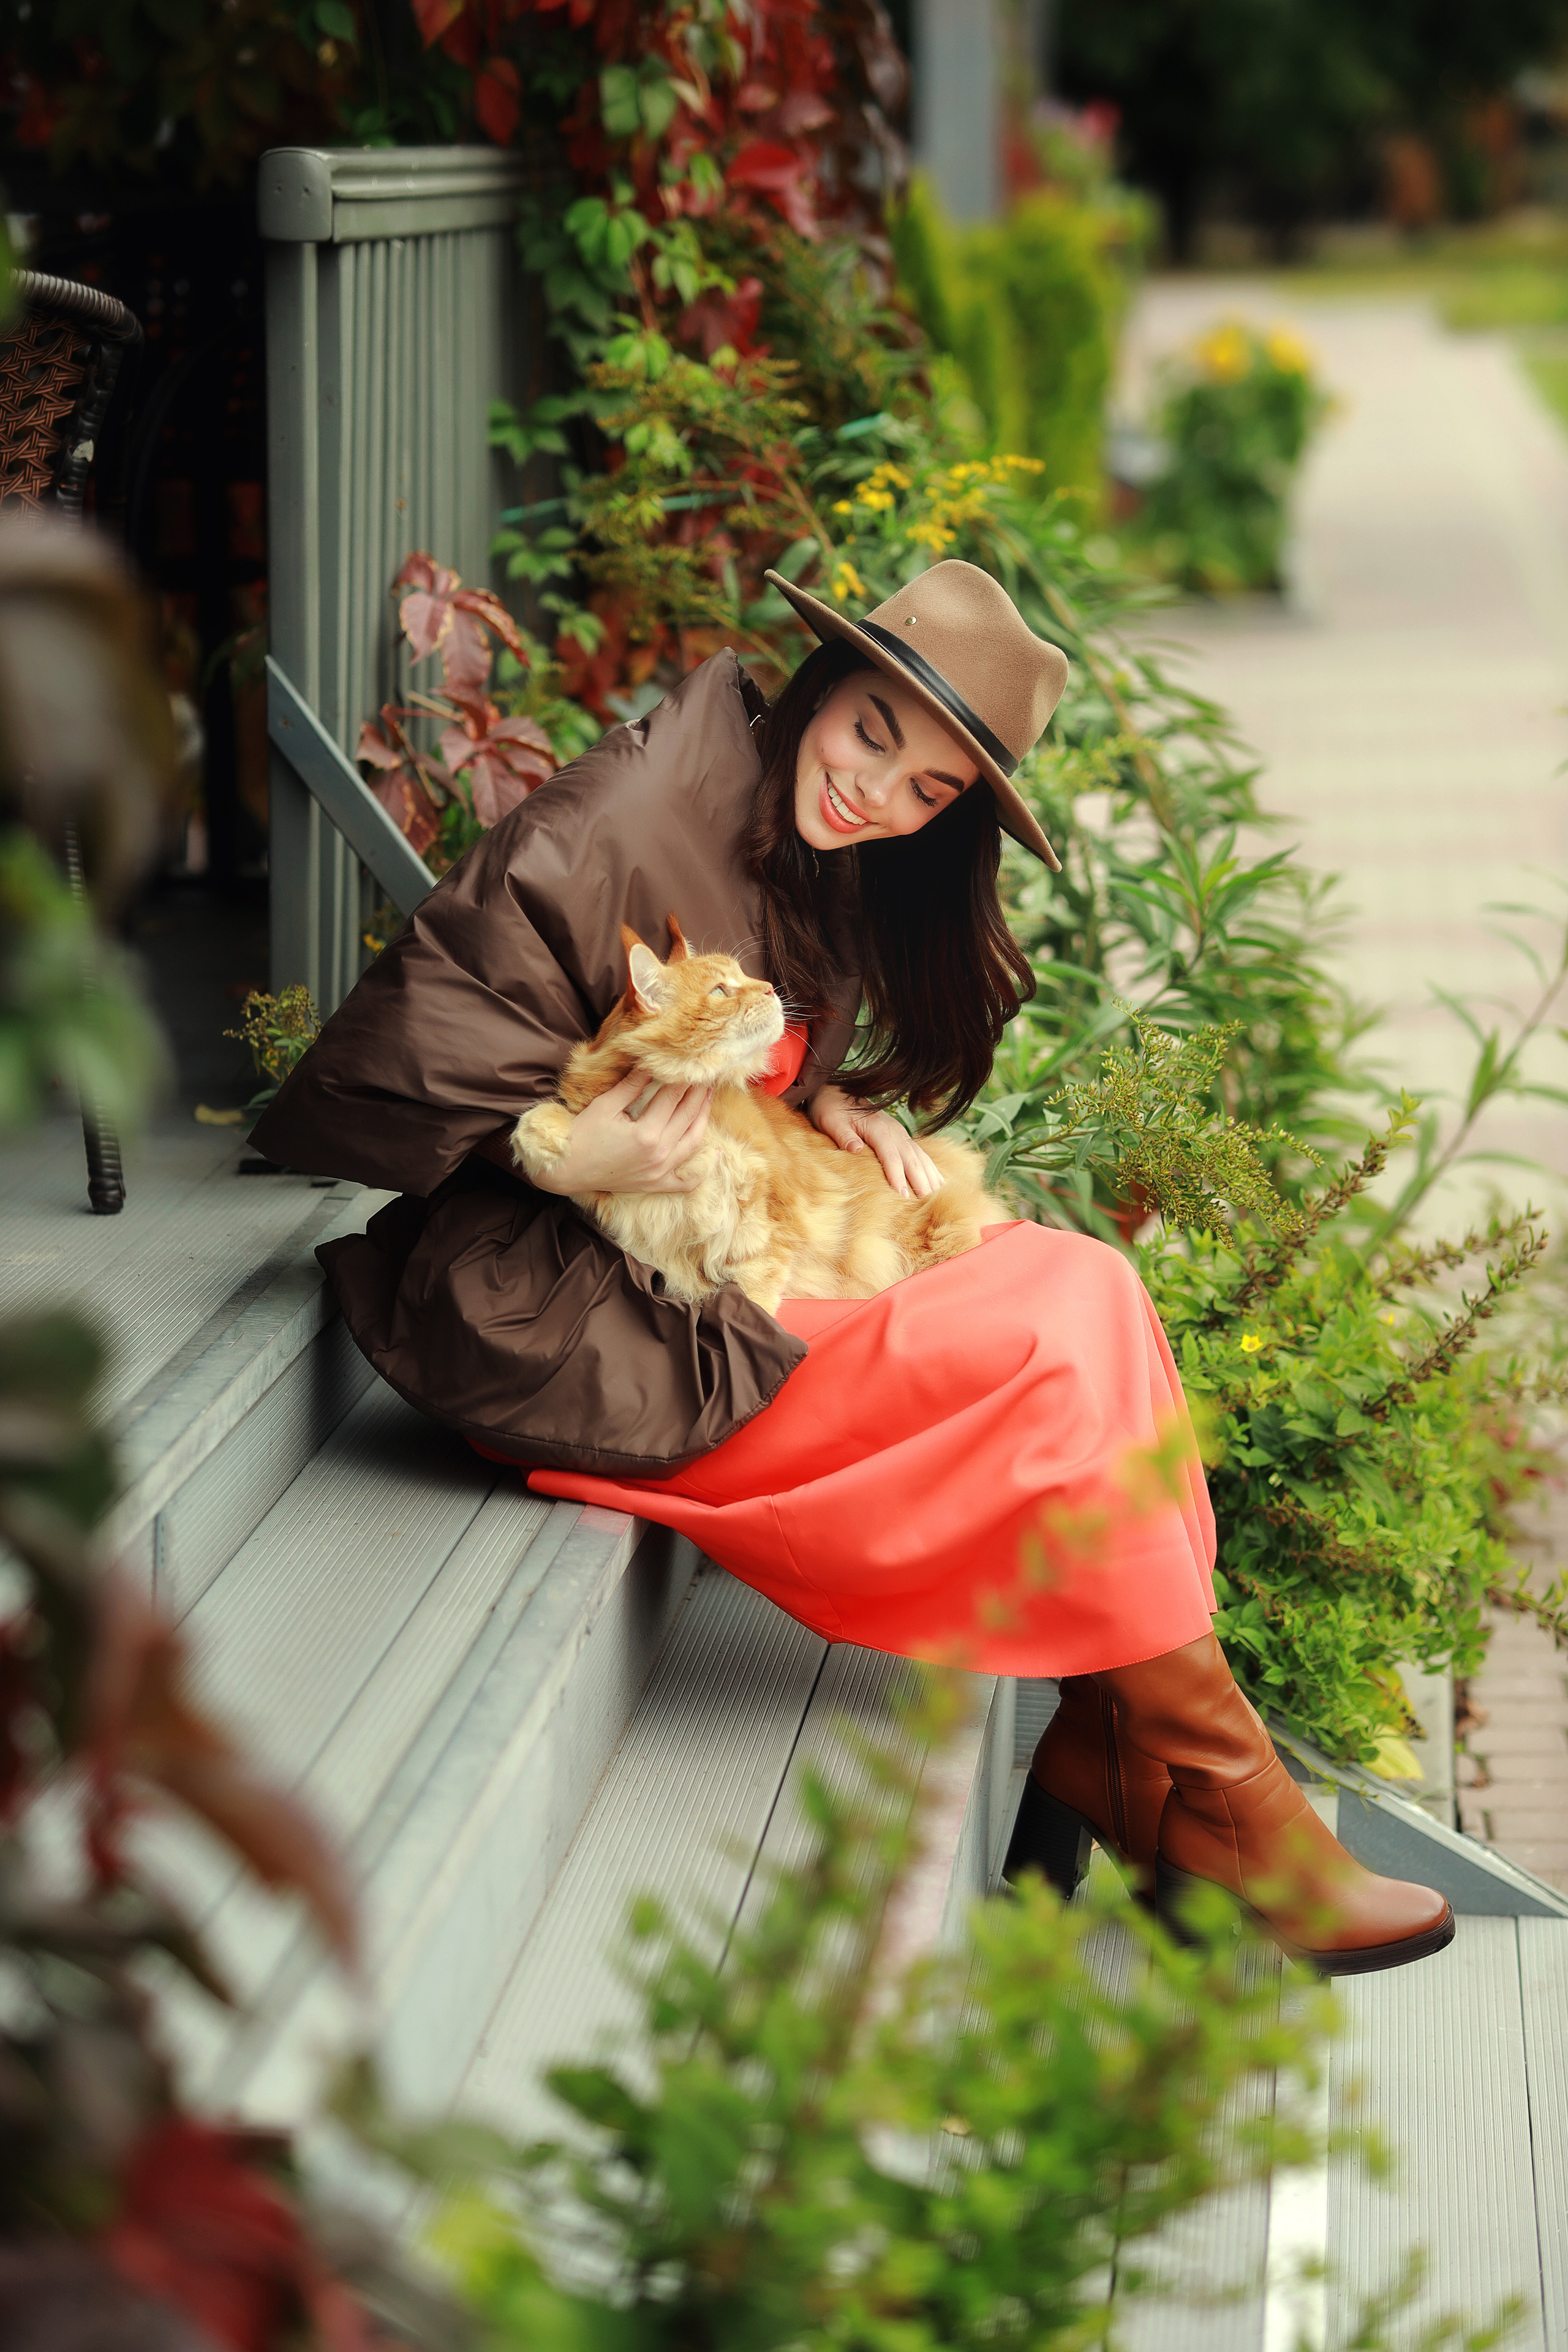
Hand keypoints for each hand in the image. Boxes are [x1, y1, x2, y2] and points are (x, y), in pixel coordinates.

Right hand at [534, 1070, 714, 1195]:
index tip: (694, 1062)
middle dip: (699, 1093)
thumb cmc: (582, 1135)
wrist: (565, 1170)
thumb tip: (651, 1061)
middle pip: (688, 1116)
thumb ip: (632, 1084)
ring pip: (693, 1142)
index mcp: (646, 1133)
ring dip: (704, 1118)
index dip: (684, 1077)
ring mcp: (659, 1172)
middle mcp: (659, 1154)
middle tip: (708, 1074)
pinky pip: (685, 1181)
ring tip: (709, 1098)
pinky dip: (702, 1170)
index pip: (673, 1097)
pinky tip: (715, 1155)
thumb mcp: (606, 1105)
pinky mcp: (655, 1184)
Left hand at [809, 1083, 943, 1198]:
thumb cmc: (831, 1109)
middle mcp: (894, 1129)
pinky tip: (939, 1182)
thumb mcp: (831, 1120)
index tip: (902, 1195)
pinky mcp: (900, 1136)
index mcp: (877, 1127)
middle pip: (911, 1158)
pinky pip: (920, 1154)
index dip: (897, 1176)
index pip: (891, 1156)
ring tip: (937, 1196)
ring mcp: (900, 1133)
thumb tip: (856, 1149)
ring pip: (920, 1156)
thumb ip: (843, 1135)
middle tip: (926, 1202)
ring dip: (929, 1176)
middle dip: (920, 1181)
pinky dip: (931, 1168)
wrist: (836, 1092)